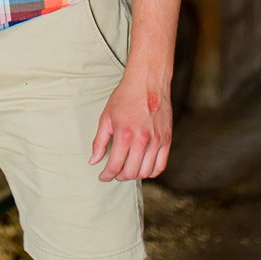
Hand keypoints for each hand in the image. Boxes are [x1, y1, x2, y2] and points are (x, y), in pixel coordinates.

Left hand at [89, 64, 172, 181]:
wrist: (147, 83)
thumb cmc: (125, 98)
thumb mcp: (106, 117)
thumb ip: (99, 141)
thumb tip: (93, 161)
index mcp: (124, 135)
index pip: (114, 165)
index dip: (106, 175)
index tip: (102, 176)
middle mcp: (142, 141)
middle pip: (131, 172)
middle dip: (119, 176)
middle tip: (113, 173)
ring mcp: (157, 142)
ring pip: (146, 172)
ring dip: (134, 175)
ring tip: (126, 170)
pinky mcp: (167, 141)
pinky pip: (161, 165)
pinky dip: (151, 172)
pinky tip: (142, 169)